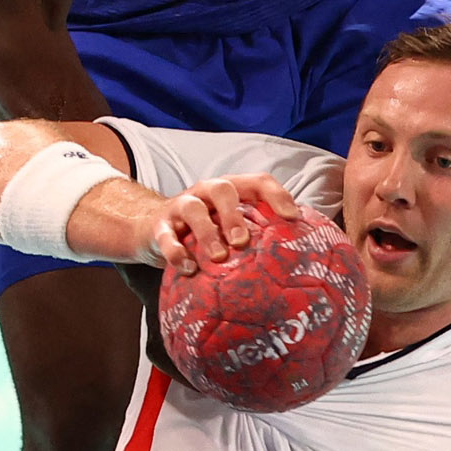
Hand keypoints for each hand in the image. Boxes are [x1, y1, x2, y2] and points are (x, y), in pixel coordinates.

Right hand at [152, 173, 302, 271]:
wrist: (151, 228)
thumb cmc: (205, 230)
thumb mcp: (229, 225)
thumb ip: (256, 232)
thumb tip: (298, 257)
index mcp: (230, 190)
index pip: (257, 182)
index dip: (277, 195)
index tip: (292, 218)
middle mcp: (205, 192)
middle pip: (222, 190)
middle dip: (234, 214)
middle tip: (243, 242)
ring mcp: (181, 207)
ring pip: (193, 210)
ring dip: (207, 232)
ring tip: (218, 257)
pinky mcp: (159, 227)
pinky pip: (166, 237)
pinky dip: (176, 252)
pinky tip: (188, 269)